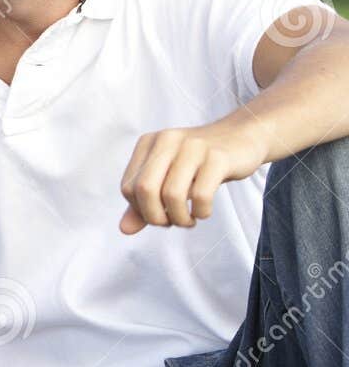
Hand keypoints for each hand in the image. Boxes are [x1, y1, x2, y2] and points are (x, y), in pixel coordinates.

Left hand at [119, 122, 267, 233]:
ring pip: (172, 195)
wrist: (242, 137)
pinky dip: (200, 212)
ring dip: (179, 218)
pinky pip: (201, 195)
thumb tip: (124, 229)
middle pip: (145, 189)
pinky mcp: (218, 157)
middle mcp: (167, 140)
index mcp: (148, 143)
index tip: (160, 214)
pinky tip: (204, 212)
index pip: (128, 187)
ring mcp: (193, 146)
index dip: (141, 210)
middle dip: (155, 217)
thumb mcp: (168, 178)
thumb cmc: (199, 163)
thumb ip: (144, 202)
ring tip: (189, 219)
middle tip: (171, 223)